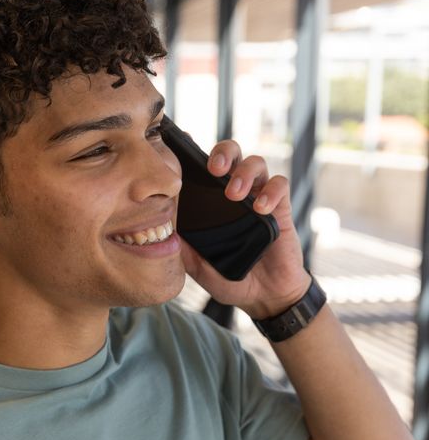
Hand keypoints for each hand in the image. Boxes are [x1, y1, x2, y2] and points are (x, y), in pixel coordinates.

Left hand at [178, 141, 310, 317]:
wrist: (264, 296)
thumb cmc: (230, 277)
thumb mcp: (198, 266)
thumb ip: (182, 249)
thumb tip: (158, 234)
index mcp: (212, 201)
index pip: (203, 167)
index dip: (193, 151)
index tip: (180, 143)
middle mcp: (235, 193)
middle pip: (232, 153)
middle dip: (222, 153)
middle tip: (214, 169)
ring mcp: (258, 197)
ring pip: (256, 162)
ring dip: (244, 172)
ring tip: (234, 193)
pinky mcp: (280, 208)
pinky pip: (280, 184)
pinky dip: (270, 192)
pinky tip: (260, 208)